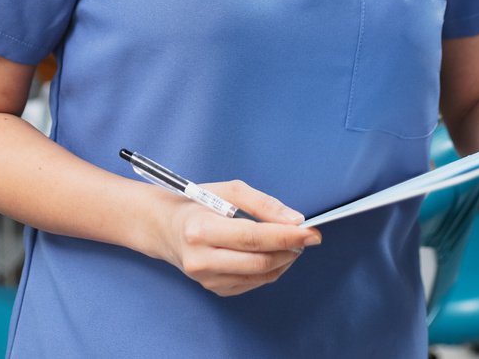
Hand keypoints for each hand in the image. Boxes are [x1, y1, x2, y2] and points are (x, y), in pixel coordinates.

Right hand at [155, 179, 321, 295]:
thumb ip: (263, 204)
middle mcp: (202, 259)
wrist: (166, 228)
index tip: (312, 231)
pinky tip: (275, 254)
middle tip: (309, 236)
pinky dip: (270, 270)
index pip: (253, 237)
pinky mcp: (214, 289)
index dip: (286, 235)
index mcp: (202, 229)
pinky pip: (252, 283)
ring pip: (259, 275)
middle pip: (259, 261)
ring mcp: (207, 279)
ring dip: (284, 260)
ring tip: (294, 243)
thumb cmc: (197, 203)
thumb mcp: (228, 190)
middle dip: (291, 249)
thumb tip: (294, 220)